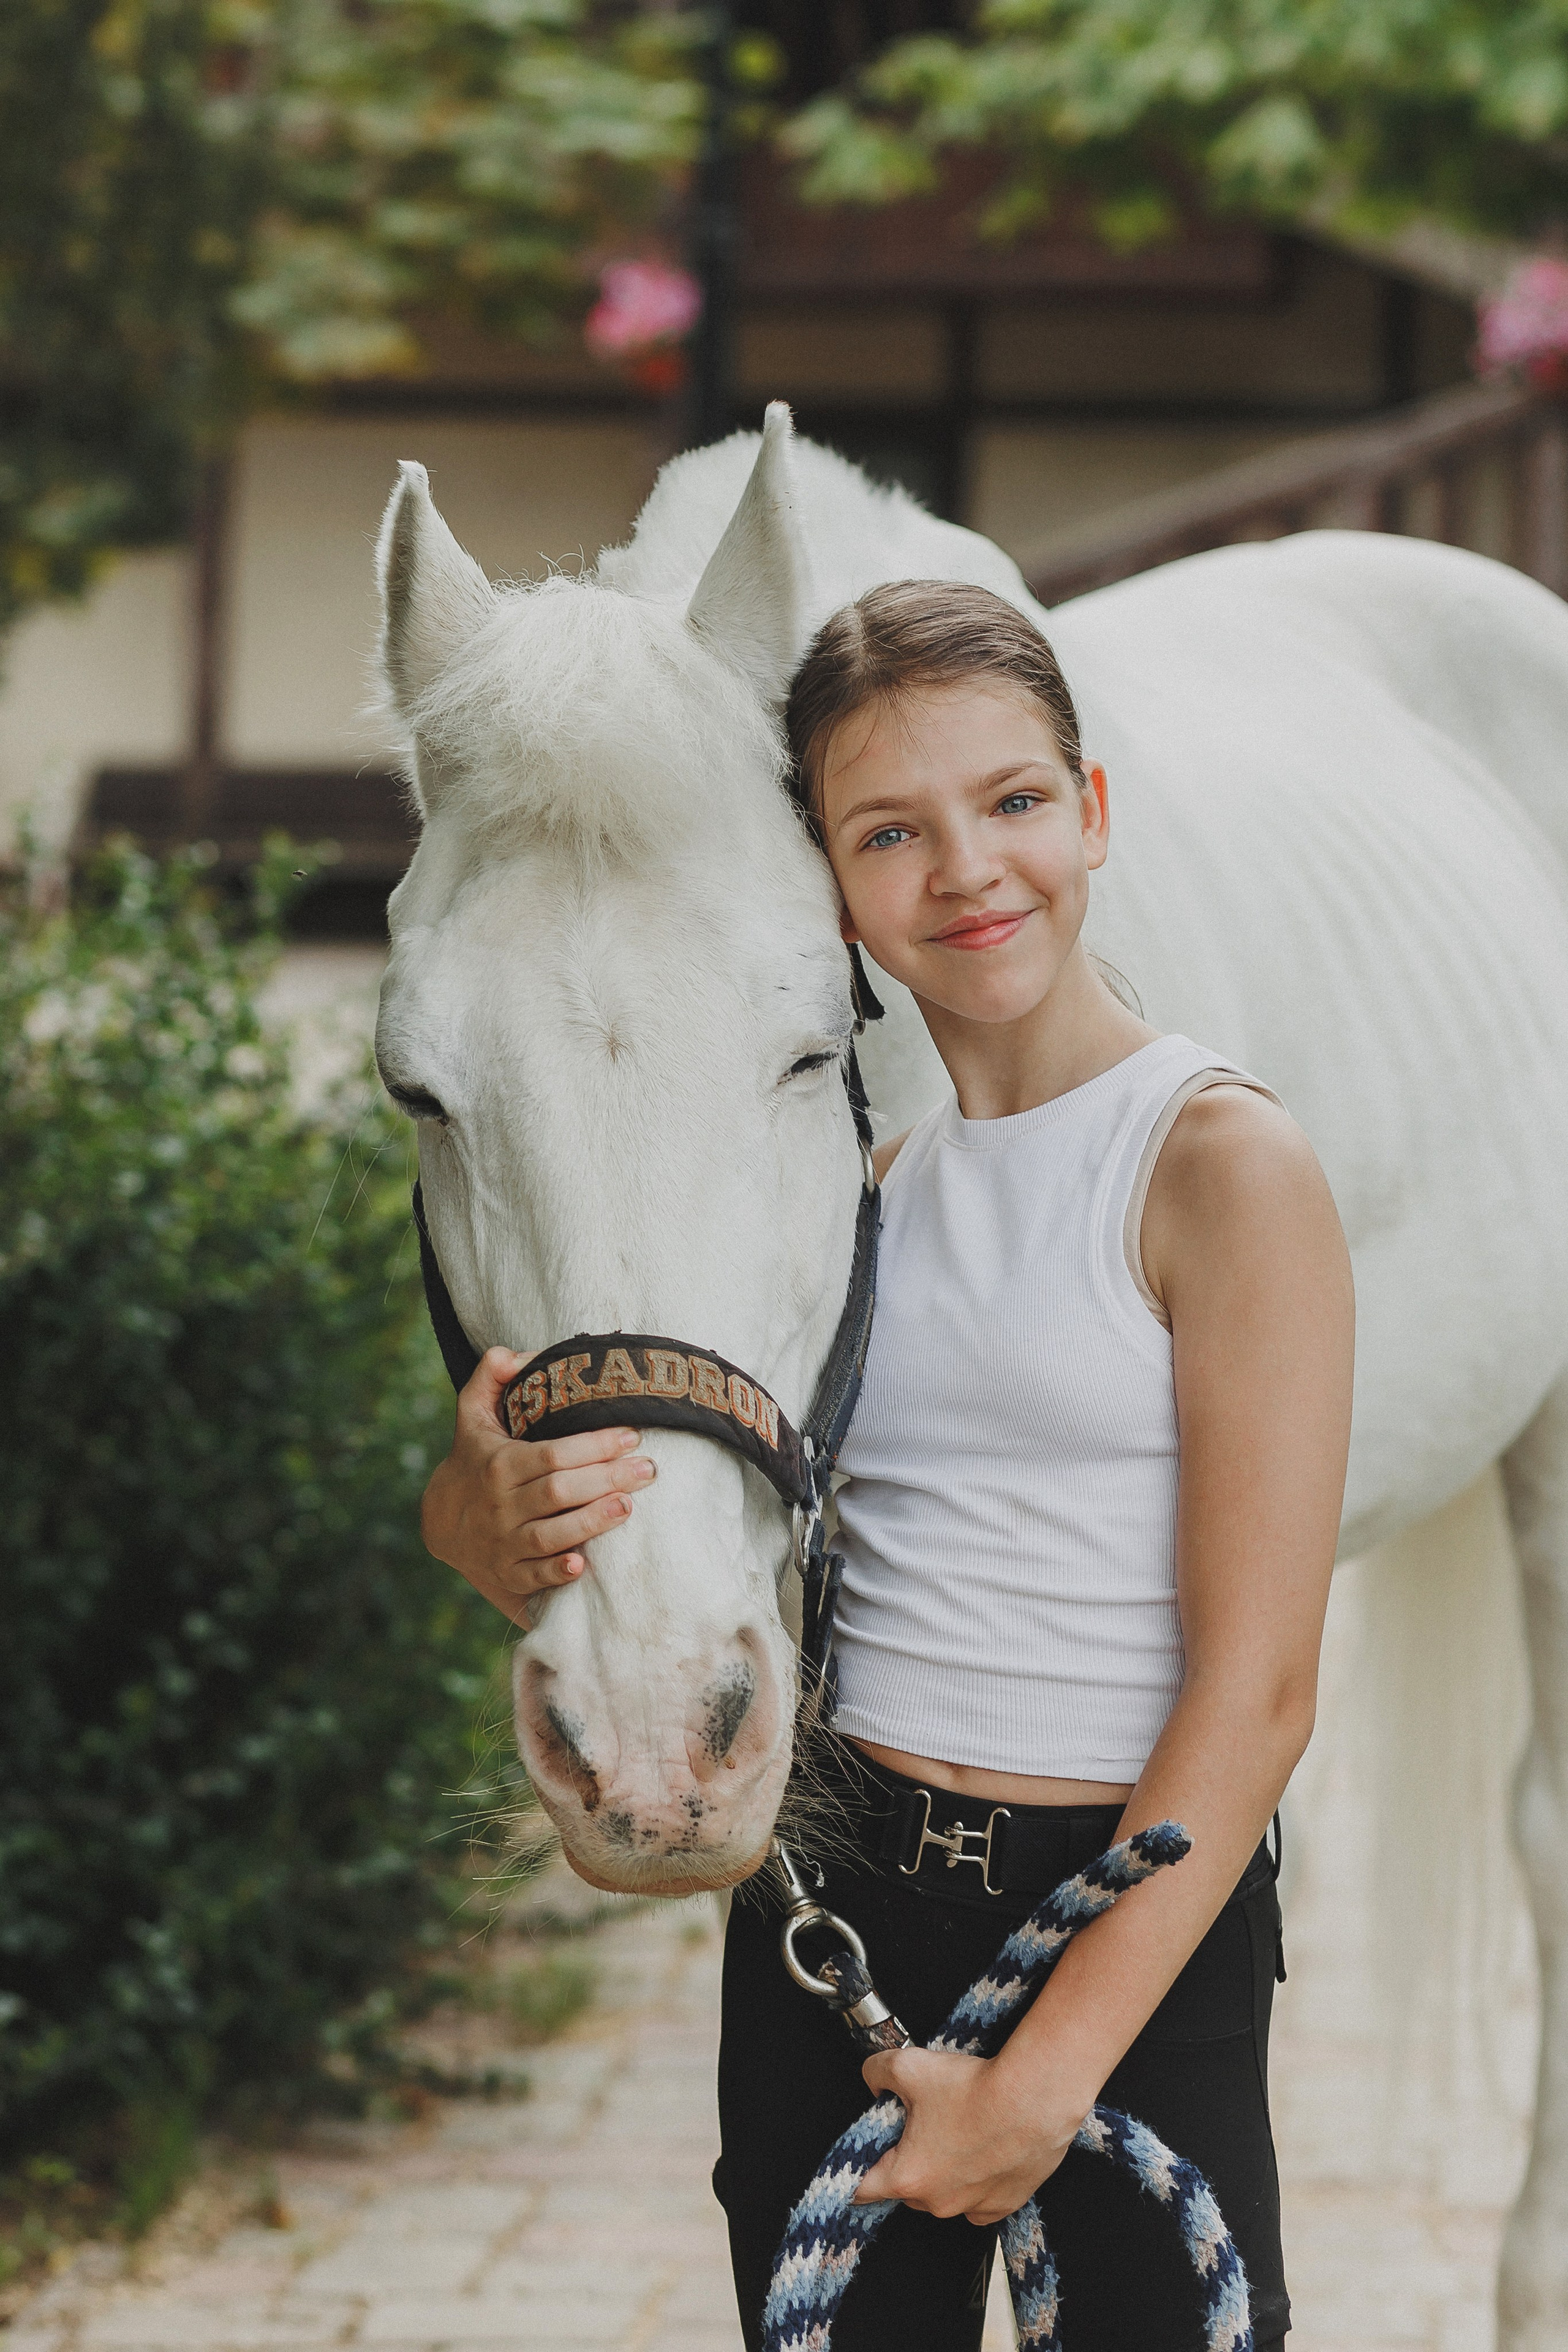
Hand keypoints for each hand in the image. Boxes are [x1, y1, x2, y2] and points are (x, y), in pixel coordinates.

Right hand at [420, 1347, 654, 1622]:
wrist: (441, 1522)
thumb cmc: (474, 1460)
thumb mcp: (472, 1415)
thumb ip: (491, 1376)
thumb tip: (514, 1355)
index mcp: (499, 1464)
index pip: (553, 1454)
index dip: (594, 1445)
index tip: (630, 1435)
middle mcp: (501, 1505)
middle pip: (558, 1492)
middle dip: (606, 1479)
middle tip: (648, 1470)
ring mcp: (504, 1542)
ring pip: (550, 1535)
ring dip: (591, 1522)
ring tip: (628, 1506)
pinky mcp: (509, 1574)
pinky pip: (534, 1577)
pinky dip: (557, 1572)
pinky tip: (584, 1565)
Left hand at [852, 2046, 1085, 2225]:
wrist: (1034, 2098)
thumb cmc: (975, 2088)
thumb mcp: (909, 2065)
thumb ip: (877, 2072)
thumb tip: (873, 2081)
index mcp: (908, 2176)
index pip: (861, 2189)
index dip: (855, 2171)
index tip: (863, 2160)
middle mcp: (938, 2202)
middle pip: (906, 2188)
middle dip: (908, 2161)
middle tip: (922, 2126)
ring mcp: (973, 2208)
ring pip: (943, 2195)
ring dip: (944, 2172)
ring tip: (958, 2131)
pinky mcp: (1004, 2205)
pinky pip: (978, 2201)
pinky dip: (976, 2182)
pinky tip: (983, 2150)